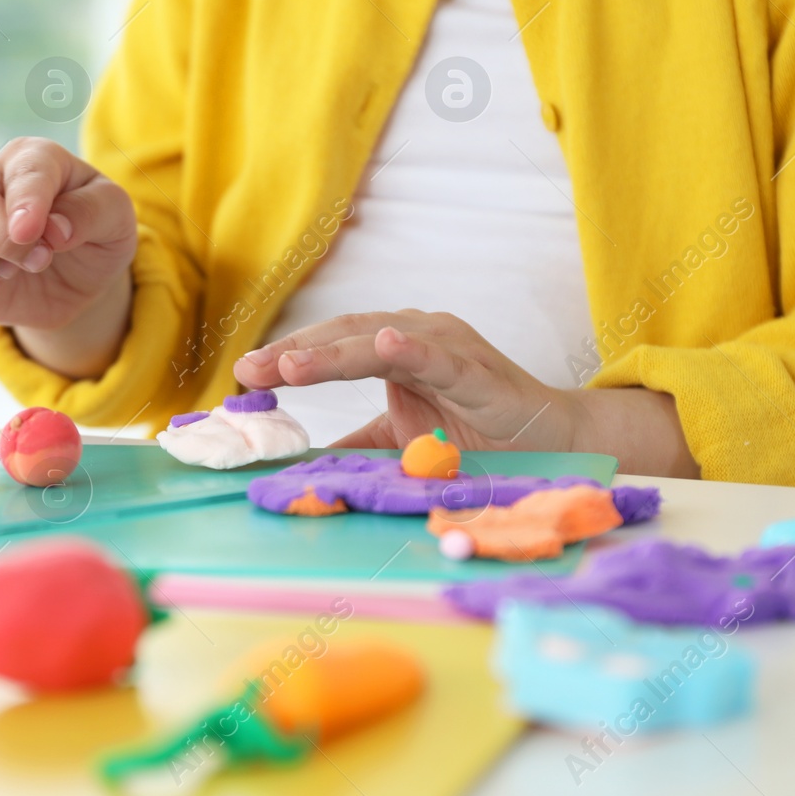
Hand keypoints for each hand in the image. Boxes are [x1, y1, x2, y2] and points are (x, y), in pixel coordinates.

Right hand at [0, 137, 136, 340]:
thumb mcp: (116, 219)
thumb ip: (90, 213)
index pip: (22, 170)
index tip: (31, 236)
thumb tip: (54, 229)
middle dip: (1, 238)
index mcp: (34, 159)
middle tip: (39, 259)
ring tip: (12, 272)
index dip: (25, 202)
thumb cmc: (97, 235)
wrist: (78, 280)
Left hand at [232, 310, 699, 477]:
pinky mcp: (475, 369)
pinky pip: (436, 356)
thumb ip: (357, 445)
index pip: (331, 346)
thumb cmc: (477, 435)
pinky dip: (410, 347)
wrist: (549, 440)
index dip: (289, 358)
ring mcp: (446, 346)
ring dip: (332, 354)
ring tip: (290, 366)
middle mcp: (416, 335)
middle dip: (294, 354)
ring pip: (378, 342)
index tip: (245, 377)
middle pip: (344, 337)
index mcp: (396, 348)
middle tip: (249, 372)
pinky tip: (383, 341)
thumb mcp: (402, 440)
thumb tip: (302, 461)